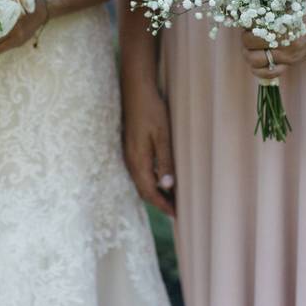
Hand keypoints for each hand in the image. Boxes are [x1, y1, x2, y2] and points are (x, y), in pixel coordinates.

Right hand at [123, 90, 174, 216]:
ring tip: (171, 197)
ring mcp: (128, 154)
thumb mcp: (163, 135)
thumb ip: (165, 161)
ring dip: (154, 192)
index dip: (163, 205)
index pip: (150, 192)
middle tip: (176, 210)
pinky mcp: (130, 147)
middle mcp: (130, 160)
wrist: (136, 90)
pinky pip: (139, 172)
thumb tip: (168, 187)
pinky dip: (150, 181)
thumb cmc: (151, 110)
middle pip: (143, 190)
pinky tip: (161, 178)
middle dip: (159, 202)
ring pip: (141, 181)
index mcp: (138, 160)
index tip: (177, 215)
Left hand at [241, 0, 305, 78]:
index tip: (249, 20)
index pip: (250, 35)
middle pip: (249, 50)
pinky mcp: (294, 62)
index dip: (246, 27)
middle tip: (250, 31)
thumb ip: (272, 6)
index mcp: (284, 29)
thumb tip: (248, 8)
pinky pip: (269, 73)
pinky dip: (260, 68)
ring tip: (253, 44)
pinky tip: (261, 58)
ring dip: (250, 55)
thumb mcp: (293, 0)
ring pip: (256, 64)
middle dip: (246, 40)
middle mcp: (286, 46)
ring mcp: (291, 57)